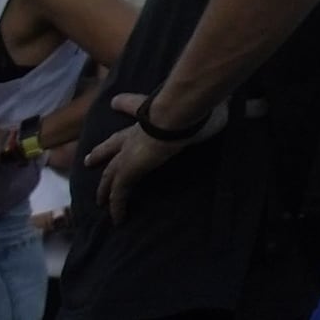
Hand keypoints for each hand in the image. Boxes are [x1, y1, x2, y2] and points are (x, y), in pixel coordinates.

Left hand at [80, 94, 210, 218]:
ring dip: (104, 186)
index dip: (125, 104)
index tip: (115, 101)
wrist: (178, 112)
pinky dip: (117, 206)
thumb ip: (207, 106)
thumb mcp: (199, 103)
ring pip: (110, 173)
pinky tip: (117, 218)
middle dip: (102, 152)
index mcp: (150, 113)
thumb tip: (230, 103)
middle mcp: (135, 131)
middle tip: (89, 159)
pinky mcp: (128, 172)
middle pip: (113, 145)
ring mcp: (128, 153)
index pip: (133, 106)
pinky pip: (119, 193)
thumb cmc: (193, 106)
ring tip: (100, 199)